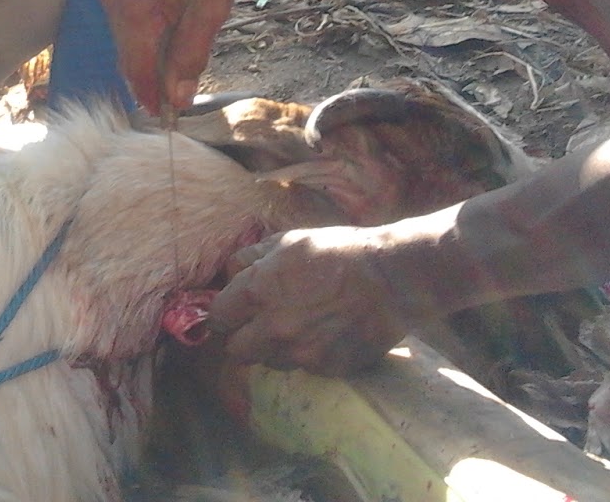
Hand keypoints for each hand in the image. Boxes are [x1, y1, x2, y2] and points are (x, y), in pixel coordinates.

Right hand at [98, 0, 242, 114]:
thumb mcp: (211, 9)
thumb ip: (191, 55)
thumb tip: (178, 98)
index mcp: (134, 8)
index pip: (136, 68)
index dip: (151, 96)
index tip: (165, 116)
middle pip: (126, 53)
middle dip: (148, 75)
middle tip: (174, 92)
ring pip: (122, 33)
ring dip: (144, 49)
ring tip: (173, 51)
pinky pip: (120, 11)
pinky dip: (138, 24)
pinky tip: (163, 19)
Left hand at [208, 226, 440, 376]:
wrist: (391, 280)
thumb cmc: (338, 253)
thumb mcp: (288, 241)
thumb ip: (251, 258)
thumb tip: (230, 271)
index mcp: (257, 292)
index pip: (218, 317)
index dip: (225, 313)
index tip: (233, 311)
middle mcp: (273, 329)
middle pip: (236, 350)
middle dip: (243, 337)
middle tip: (259, 323)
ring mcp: (300, 353)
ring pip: (268, 362)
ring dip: (273, 349)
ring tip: (297, 326)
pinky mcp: (326, 369)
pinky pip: (302, 368)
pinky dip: (306, 355)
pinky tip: (323, 334)